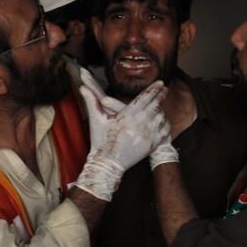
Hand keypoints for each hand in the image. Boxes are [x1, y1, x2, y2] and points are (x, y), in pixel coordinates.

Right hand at [75, 73, 170, 200]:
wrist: (108, 163)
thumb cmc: (101, 140)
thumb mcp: (96, 119)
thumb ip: (91, 101)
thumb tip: (81, 87)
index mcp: (128, 115)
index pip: (145, 97)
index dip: (154, 88)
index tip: (160, 82)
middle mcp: (141, 123)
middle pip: (156, 105)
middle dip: (161, 95)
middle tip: (164, 89)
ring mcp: (148, 134)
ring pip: (161, 117)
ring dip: (162, 109)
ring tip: (162, 104)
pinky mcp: (152, 145)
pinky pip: (164, 131)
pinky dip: (164, 124)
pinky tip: (162, 120)